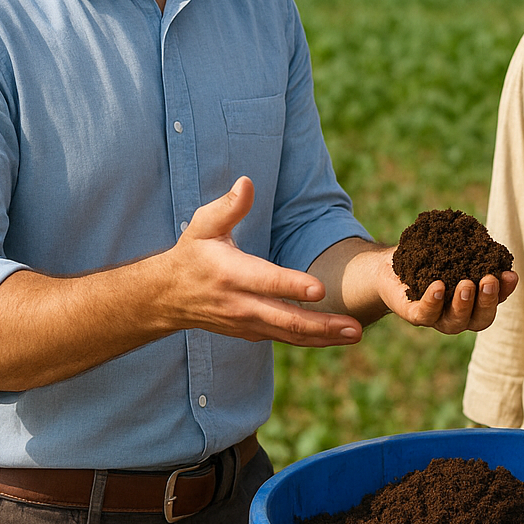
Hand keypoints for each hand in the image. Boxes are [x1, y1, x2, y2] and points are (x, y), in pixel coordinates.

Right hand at [158, 177, 362, 346]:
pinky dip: (311, 341)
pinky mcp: (252, 332)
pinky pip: (285, 339)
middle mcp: (241, 304)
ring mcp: (247, 323)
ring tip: (356, 334)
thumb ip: (228, 207)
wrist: (168, 297)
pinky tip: (337, 338)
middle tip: (355, 327)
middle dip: (322, 324)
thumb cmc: (193, 254)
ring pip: (289, 334)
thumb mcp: (202, 226)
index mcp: (232, 274)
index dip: (292, 286)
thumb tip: (246, 183)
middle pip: (285, 319)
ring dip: (324, 337)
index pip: (267, 282)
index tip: (320, 289)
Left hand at [376, 249, 517, 333]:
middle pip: (480, 319)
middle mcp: (459, 314)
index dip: (505, 290)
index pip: (496, 299)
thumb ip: (468, 248)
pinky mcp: (415, 314)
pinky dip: (433, 302)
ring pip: (455, 322)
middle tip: (489, 280)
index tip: (510, 274)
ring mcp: (437, 317)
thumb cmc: (427, 258)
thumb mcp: (451, 250)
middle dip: (487, 301)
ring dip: (464, 305)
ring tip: (466, 285)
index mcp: (474, 300)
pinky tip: (438, 286)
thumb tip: (483, 237)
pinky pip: (426, 314)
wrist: (390, 268)